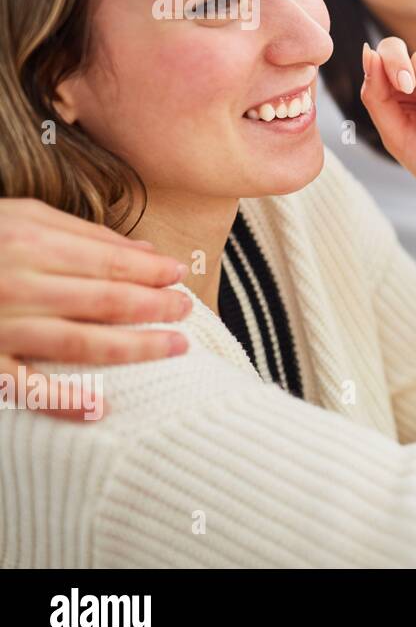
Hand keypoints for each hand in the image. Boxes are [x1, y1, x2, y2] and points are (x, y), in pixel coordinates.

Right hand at [0, 199, 191, 420]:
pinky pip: (24, 387)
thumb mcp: (21, 217)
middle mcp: (17, 282)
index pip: (110, 262)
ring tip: (174, 346)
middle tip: (187, 311)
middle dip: (156, 307)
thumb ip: (84, 234)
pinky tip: (99, 409)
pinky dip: (63, 400)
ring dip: (135, 348)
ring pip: (81, 343)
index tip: (179, 277)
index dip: (151, 272)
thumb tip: (147, 254)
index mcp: (29, 239)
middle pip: (106, 301)